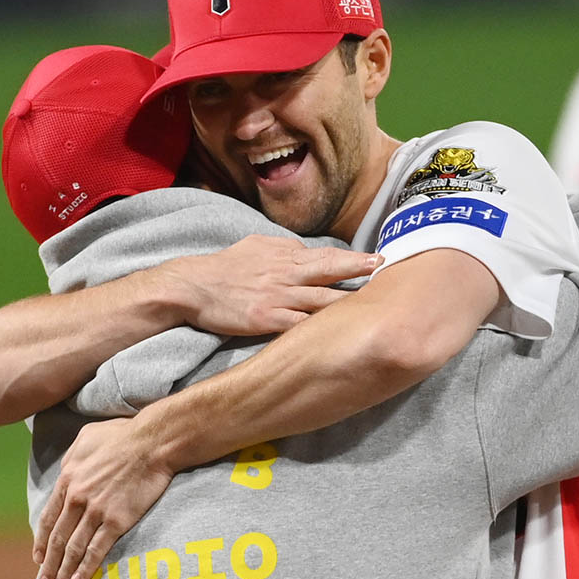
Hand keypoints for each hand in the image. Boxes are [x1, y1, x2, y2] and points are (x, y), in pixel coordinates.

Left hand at [34, 418, 174, 578]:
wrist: (152, 443)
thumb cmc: (123, 435)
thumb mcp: (87, 437)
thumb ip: (71, 456)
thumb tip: (66, 468)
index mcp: (68, 479)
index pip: (49, 518)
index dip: (42, 541)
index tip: (38, 557)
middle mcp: (77, 498)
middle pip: (58, 538)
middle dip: (49, 563)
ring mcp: (96, 511)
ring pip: (74, 547)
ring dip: (64, 571)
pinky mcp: (117, 520)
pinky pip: (97, 549)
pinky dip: (86, 567)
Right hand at [167, 234, 381, 334]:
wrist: (192, 286)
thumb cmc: (223, 267)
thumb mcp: (255, 245)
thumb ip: (284, 248)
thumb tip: (305, 251)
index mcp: (284, 255)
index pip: (325, 256)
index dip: (353, 258)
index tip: (378, 259)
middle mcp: (286, 273)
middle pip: (329, 269)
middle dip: (359, 268)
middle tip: (387, 267)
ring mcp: (278, 296)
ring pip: (322, 298)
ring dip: (350, 300)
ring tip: (377, 303)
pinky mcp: (267, 319)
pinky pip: (300, 324)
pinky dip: (322, 327)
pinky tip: (342, 332)